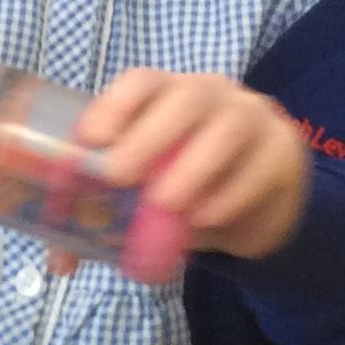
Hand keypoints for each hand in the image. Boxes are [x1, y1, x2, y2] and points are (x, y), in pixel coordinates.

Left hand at [64, 69, 311, 269]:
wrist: (263, 203)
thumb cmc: (191, 187)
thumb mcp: (148, 195)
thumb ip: (107, 218)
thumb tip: (61, 263)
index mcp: (168, 94)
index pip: (142, 82)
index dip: (114, 105)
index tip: (91, 140)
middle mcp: (211, 95)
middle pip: (185, 97)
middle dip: (149, 135)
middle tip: (119, 176)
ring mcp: (254, 118)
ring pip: (228, 127)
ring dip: (193, 166)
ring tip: (167, 204)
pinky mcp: (283, 152)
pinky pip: (260, 167)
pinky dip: (230, 195)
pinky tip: (206, 221)